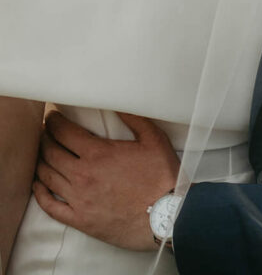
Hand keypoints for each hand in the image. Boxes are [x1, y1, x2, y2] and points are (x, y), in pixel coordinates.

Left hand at [33, 110, 179, 250]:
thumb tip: (118, 103)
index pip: (64, 132)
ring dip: (40, 161)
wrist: (164, 215)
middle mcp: (83, 175)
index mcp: (98, 153)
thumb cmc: (160, 177)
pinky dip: (40, 193)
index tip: (52, 116)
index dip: (54, 121)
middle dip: (45, 138)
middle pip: (51, 152)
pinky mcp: (80, 219)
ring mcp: (79, 199)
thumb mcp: (153, 139)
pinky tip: (38, 184)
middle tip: (44, 131)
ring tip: (40, 152)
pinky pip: (50, 206)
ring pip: (47, 176)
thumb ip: (134, 118)